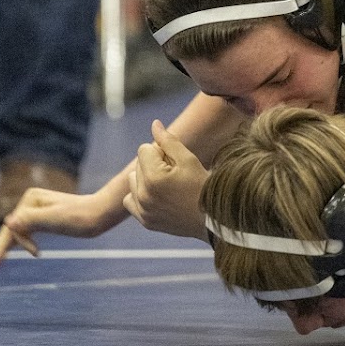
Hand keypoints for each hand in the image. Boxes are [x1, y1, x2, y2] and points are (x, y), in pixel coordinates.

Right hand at [0, 188, 124, 265]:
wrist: (101, 214)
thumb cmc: (80, 217)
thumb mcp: (55, 219)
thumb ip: (32, 220)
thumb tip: (9, 222)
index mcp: (31, 199)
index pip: (15, 227)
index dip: (7, 245)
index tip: (14, 259)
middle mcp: (32, 201)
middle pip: (13, 228)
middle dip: (1, 246)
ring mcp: (38, 209)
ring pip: (18, 231)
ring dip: (8, 245)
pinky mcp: (46, 217)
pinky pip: (28, 230)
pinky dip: (21, 241)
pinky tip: (17, 250)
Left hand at [123, 120, 210, 239]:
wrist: (214, 219)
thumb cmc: (204, 186)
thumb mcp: (189, 160)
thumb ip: (168, 141)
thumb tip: (154, 124)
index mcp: (153, 178)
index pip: (144, 150)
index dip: (162, 151)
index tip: (177, 162)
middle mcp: (143, 195)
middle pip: (138, 164)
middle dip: (154, 164)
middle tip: (176, 175)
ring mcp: (143, 210)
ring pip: (133, 181)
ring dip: (146, 178)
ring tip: (167, 185)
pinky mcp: (145, 221)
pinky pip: (130, 200)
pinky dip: (140, 195)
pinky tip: (158, 197)